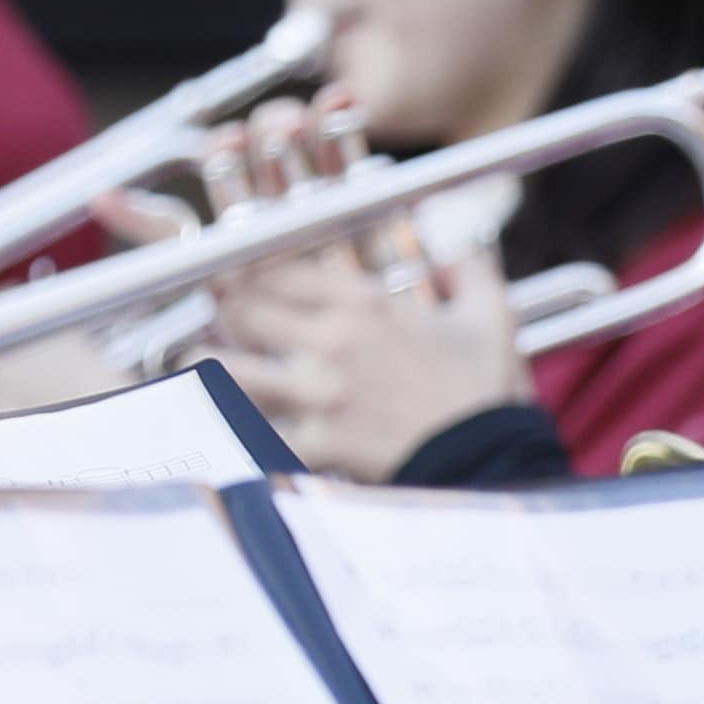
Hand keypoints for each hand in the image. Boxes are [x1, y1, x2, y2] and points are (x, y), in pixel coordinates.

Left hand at [208, 223, 529, 475]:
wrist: (496, 463)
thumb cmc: (489, 390)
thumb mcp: (492, 315)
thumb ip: (471, 268)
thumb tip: (464, 241)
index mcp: (365, 302)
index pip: (274, 266)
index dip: (246, 268)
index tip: (238, 274)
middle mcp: (331, 340)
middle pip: (239, 308)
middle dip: (224, 310)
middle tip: (221, 316)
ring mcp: (318, 393)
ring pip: (225, 366)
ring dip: (210, 364)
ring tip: (207, 365)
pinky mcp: (314, 443)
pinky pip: (250, 431)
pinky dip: (232, 427)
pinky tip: (224, 423)